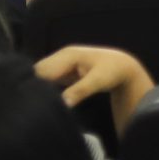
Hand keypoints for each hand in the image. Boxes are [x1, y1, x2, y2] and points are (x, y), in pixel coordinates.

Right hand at [35, 44, 156, 129]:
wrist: (123, 67)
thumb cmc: (113, 72)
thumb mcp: (98, 81)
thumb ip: (80, 91)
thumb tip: (63, 104)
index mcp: (68, 55)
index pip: (42, 70)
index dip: (36, 85)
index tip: (37, 101)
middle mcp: (61, 56)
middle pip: (38, 72)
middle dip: (35, 86)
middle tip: (39, 104)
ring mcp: (61, 62)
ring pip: (41, 76)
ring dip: (40, 88)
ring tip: (43, 102)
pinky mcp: (62, 70)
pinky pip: (47, 79)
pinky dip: (45, 88)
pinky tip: (47, 100)